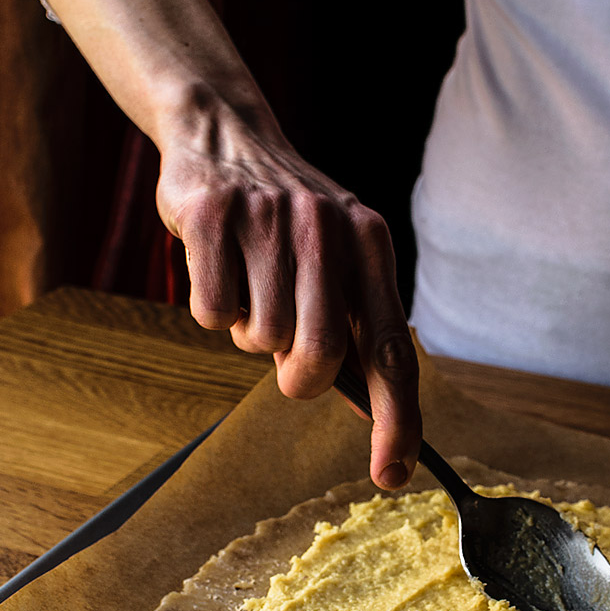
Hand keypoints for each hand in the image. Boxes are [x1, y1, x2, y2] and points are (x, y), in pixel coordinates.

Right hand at [156, 100, 420, 488]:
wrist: (225, 135)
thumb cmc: (287, 222)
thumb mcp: (339, 261)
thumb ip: (358, 329)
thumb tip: (374, 409)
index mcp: (370, 246)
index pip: (392, 351)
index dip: (397, 420)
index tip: (392, 475)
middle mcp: (328, 229)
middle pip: (321, 357)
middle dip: (298, 377)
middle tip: (284, 353)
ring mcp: (269, 220)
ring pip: (260, 339)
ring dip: (249, 331)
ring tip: (251, 284)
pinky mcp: (213, 217)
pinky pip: (212, 312)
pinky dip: (212, 309)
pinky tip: (219, 268)